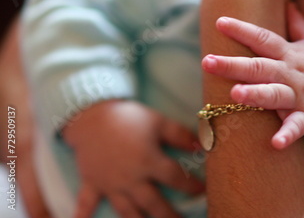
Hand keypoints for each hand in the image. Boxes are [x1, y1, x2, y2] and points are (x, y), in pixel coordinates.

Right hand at [63, 100, 203, 217]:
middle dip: (169, 216)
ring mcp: (110, 184)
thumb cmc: (128, 117)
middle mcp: (131, 178)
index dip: (192, 186)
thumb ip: (181, 135)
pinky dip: (82, 215)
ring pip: (127, 211)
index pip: (176, 178)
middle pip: (154, 203)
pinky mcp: (92, 182)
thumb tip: (202, 145)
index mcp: (149, 161)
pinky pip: (86, 203)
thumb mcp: (158, 121)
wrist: (90, 114)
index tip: (203, 191)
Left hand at [202, 3, 303, 149]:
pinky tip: (276, 143)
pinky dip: (287, 134)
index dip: (242, 30)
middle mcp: (290, 73)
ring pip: (275, 94)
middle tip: (208, 62)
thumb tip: (289, 3)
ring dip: (256, 94)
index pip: (263, 39)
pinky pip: (296, 126)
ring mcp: (299, 95)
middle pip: (260, 66)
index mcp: (288, 54)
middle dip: (234, 65)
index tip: (220, 22)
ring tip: (235, 94)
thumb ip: (299, 25)